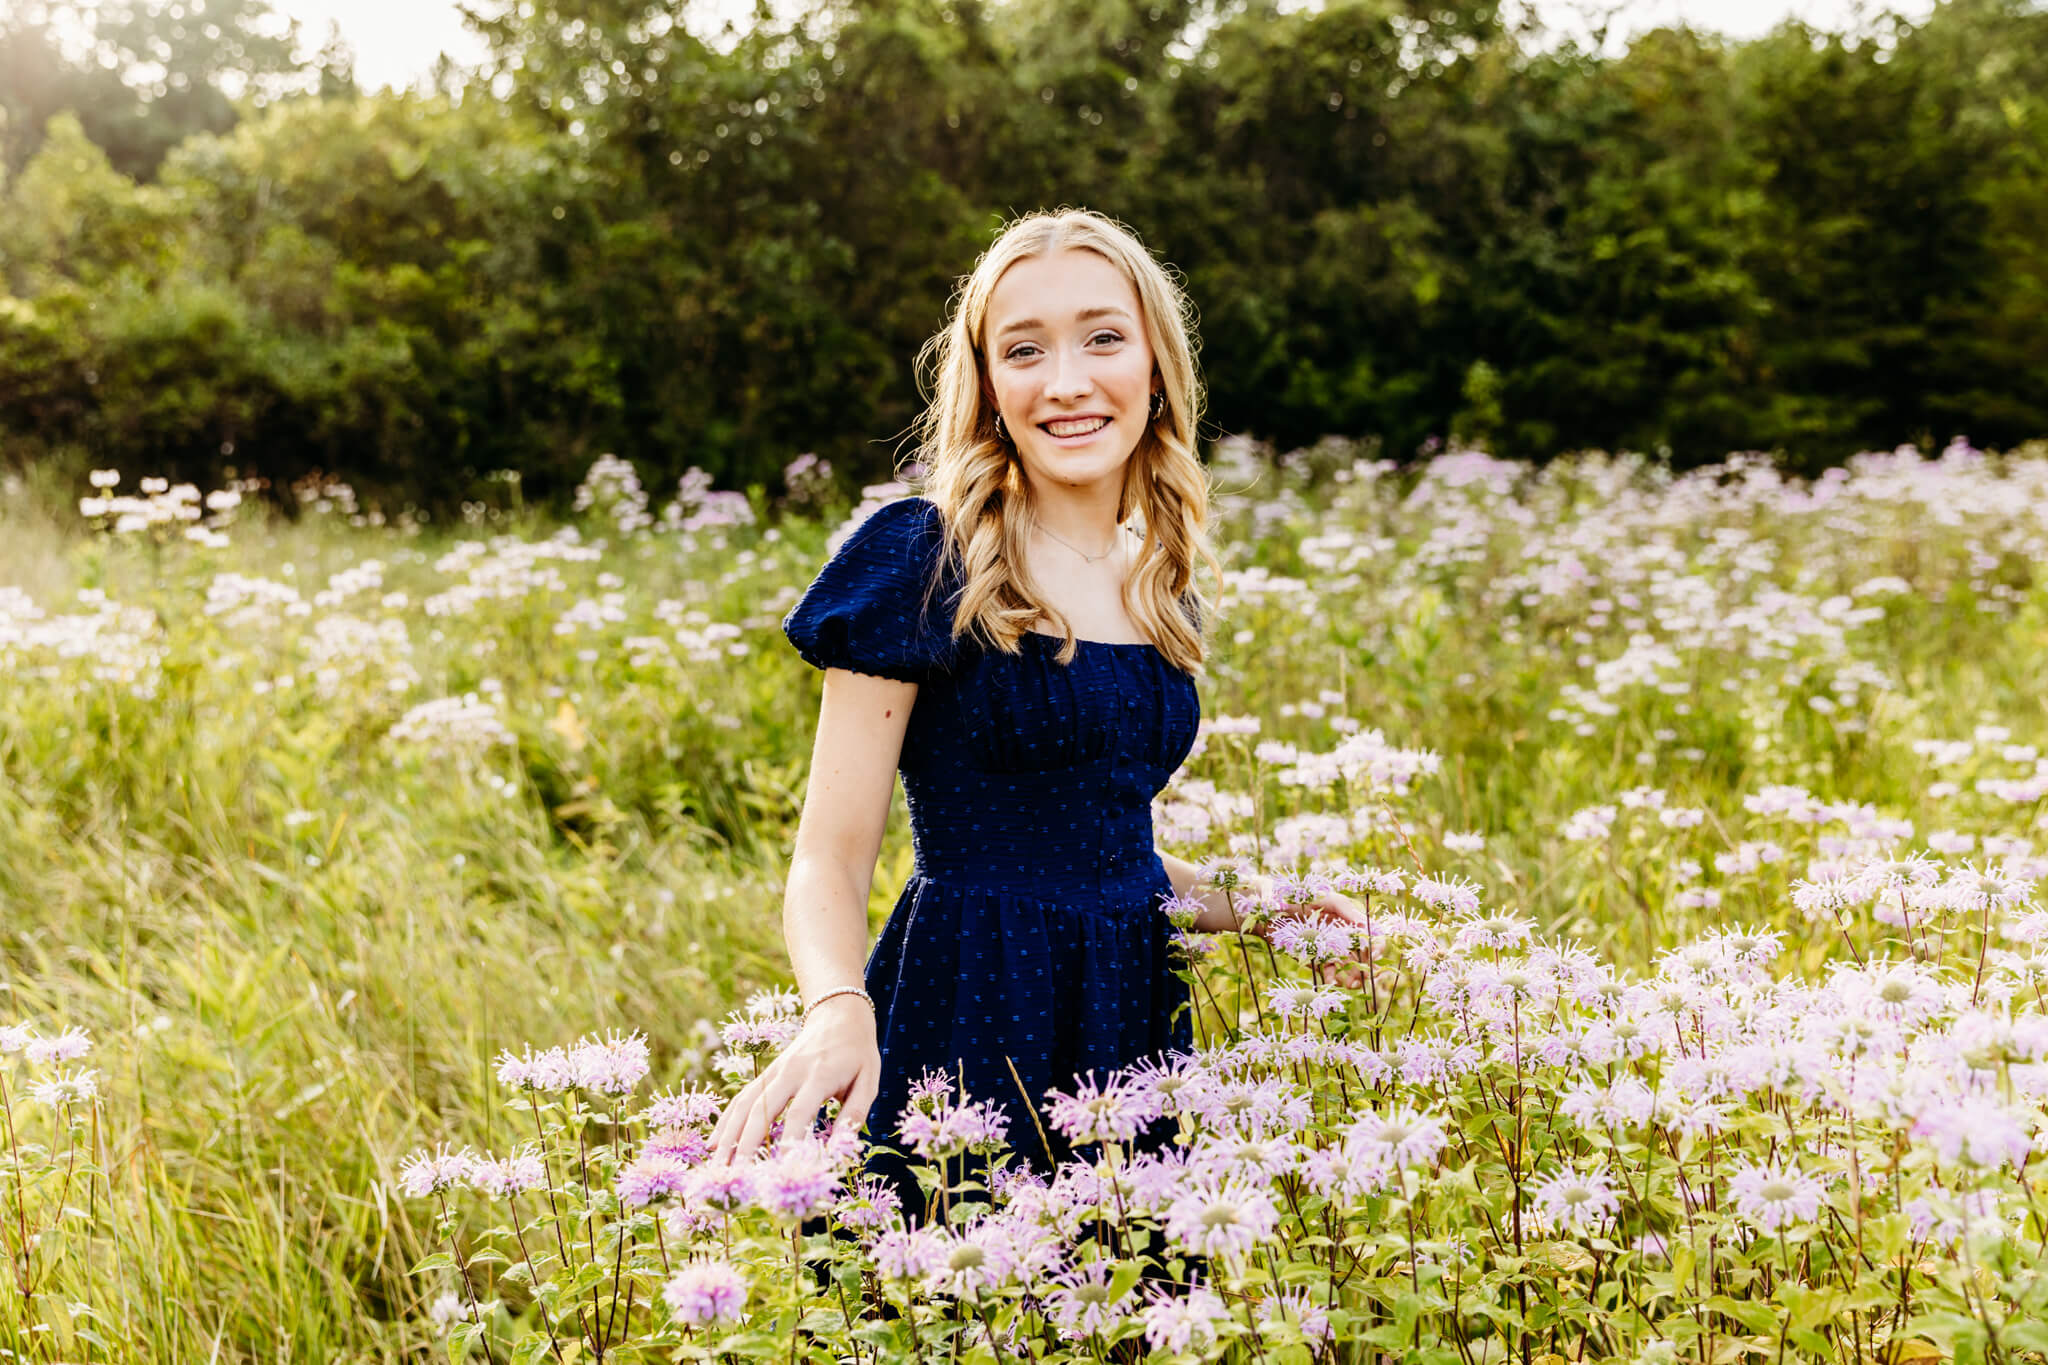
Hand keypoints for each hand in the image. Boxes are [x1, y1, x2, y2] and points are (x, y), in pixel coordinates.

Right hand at [706, 996, 880, 1166]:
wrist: (839, 1015)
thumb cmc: (858, 1053)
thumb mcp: (869, 1081)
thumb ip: (854, 1114)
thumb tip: (839, 1148)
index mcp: (819, 1075)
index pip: (799, 1112)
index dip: (789, 1140)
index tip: (780, 1168)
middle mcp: (791, 1072)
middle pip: (761, 1109)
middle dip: (746, 1144)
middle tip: (735, 1175)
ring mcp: (774, 1071)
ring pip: (744, 1103)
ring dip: (728, 1135)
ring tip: (716, 1166)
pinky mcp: (766, 1073)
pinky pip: (742, 1096)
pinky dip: (726, 1120)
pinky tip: (714, 1143)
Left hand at [1254, 885, 1373, 990]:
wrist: (1271, 907)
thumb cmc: (1300, 895)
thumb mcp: (1328, 899)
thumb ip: (1347, 910)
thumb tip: (1367, 927)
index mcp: (1350, 920)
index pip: (1370, 936)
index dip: (1376, 946)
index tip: (1373, 955)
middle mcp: (1342, 935)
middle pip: (1362, 955)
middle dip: (1366, 968)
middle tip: (1364, 977)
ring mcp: (1329, 947)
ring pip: (1347, 966)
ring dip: (1352, 977)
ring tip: (1350, 984)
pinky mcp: (1315, 957)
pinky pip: (1327, 970)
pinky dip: (1331, 977)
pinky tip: (1331, 980)